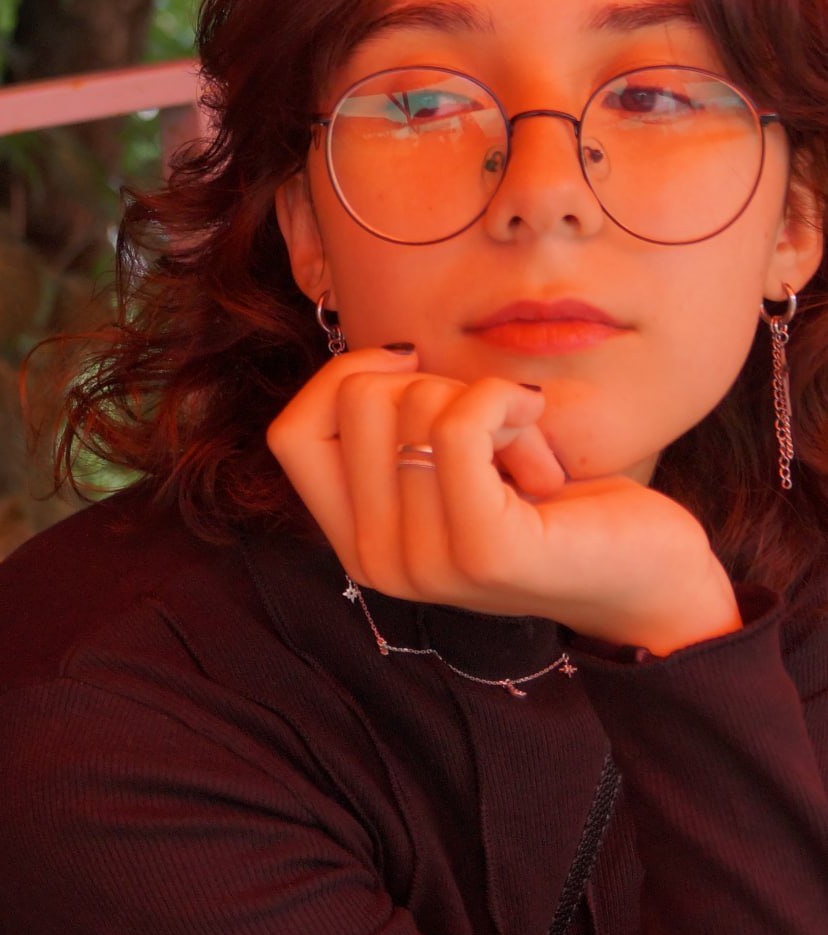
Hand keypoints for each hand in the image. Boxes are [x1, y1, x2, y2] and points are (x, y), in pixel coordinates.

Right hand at [267, 347, 741, 654]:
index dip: (339, 377)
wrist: (645, 575)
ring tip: (525, 454)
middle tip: (492, 428)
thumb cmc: (552, 504)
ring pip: (414, 403)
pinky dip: (503, 399)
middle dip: (434, 383)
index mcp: (358, 541)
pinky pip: (459, 423)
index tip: (411, 369)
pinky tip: (539, 436)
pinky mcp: (482, 551)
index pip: (290, 434)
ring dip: (484, 401)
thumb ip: (399, 427)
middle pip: (357, 402)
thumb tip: (385, 359)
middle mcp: (376, 564)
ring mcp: (425, 564)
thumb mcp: (454, 461)